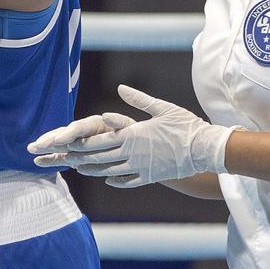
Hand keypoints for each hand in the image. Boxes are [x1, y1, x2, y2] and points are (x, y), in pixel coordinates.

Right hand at [27, 112, 135, 154]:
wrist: (139, 149)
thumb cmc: (135, 136)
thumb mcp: (130, 127)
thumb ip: (119, 122)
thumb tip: (107, 116)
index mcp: (96, 124)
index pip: (79, 128)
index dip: (68, 133)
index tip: (58, 140)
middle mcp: (86, 132)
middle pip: (65, 134)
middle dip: (51, 140)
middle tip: (37, 146)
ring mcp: (80, 143)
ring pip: (60, 145)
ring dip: (46, 147)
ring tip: (32, 150)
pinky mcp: (79, 155)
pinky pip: (62, 156)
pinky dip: (51, 159)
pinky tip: (38, 161)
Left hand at [30, 85, 235, 186]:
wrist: (204, 149)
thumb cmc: (184, 125)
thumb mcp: (161, 108)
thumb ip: (138, 100)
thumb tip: (120, 88)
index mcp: (132, 135)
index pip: (100, 140)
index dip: (82, 143)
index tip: (68, 143)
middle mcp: (132, 154)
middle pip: (100, 157)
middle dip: (81, 157)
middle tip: (65, 158)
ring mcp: (140, 168)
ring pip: (110, 171)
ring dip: (93, 170)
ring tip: (80, 169)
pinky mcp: (150, 177)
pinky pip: (128, 180)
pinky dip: (116, 180)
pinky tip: (108, 180)